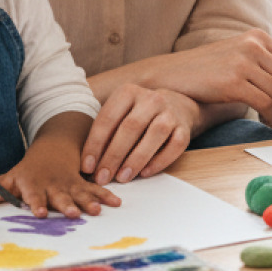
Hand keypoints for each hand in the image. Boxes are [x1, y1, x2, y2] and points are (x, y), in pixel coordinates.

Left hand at [0, 146, 120, 217]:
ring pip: (80, 193)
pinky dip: (106, 195)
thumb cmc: (29, 169)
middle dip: (67, 205)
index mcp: (34, 183)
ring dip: (89, 201)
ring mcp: (70, 183)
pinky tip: (116, 202)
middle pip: (60, 196)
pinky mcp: (84, 183)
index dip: (37, 204)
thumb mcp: (11, 177)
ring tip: (97, 210)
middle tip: (73, 215)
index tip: (39, 213)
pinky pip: (96, 189)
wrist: (55, 146)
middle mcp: (53, 184)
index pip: (34, 195)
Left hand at [81, 84, 200, 185]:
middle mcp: (151, 99)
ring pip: (155, 135)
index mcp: (128, 92)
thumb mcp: (119, 114)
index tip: (87, 167)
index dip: (95, 144)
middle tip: (102, 177)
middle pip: (130, 127)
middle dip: (114, 155)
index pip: (108, 119)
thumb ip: (105, 133)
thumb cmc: (137, 115)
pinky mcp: (184, 128)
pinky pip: (175, 146)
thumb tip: (88, 164)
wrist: (175, 106)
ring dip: (136, 159)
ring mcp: (170, 112)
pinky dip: (159, 161)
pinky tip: (145, 173)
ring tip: (122, 178)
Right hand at [166, 31, 271, 130]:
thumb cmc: (205, 70)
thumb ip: (262, 62)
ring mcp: (243, 62)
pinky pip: (265, 103)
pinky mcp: (233, 82)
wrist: (169, 75)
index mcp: (258, 36)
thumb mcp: (237, 55)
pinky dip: (271, 117)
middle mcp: (253, 45)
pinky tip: (268, 123)